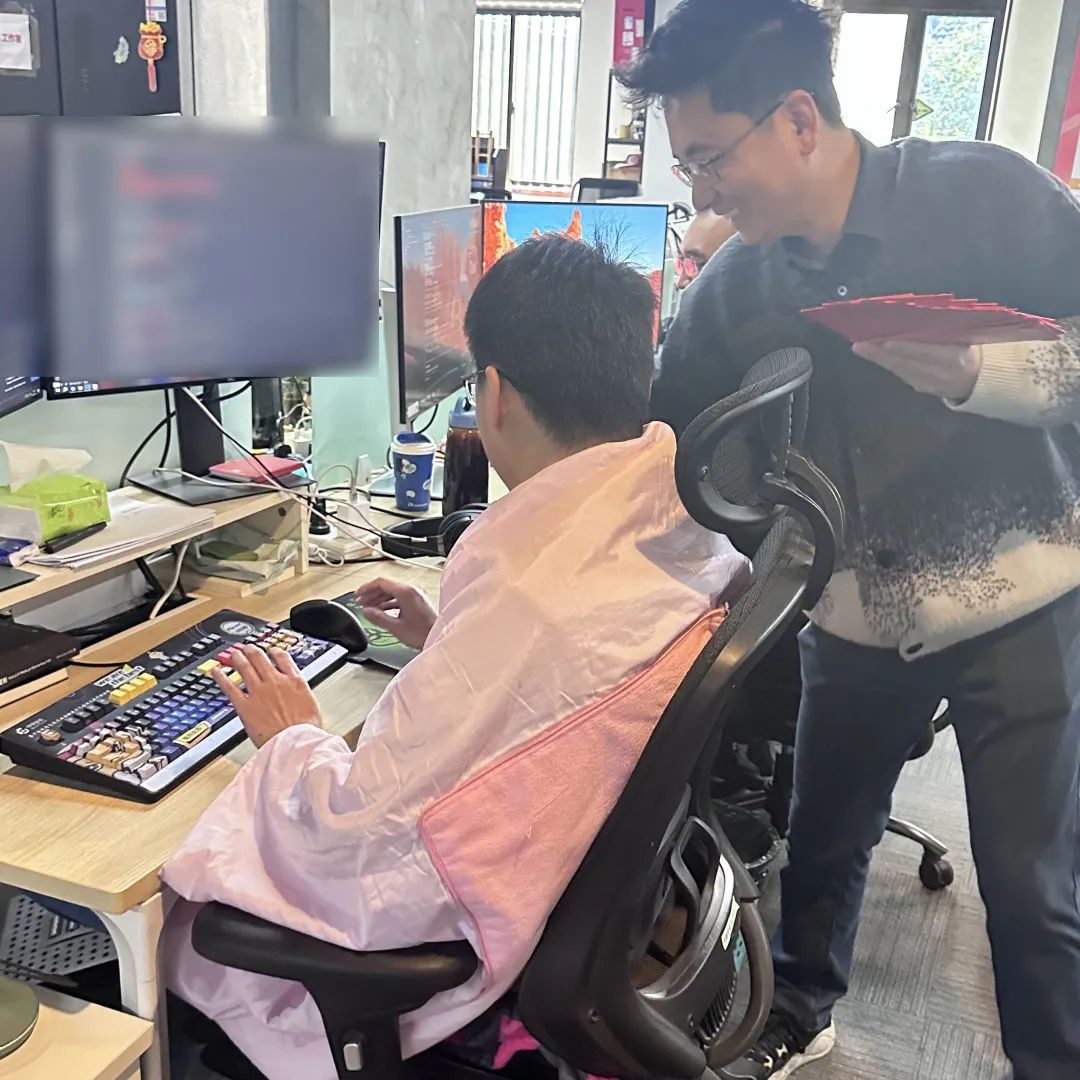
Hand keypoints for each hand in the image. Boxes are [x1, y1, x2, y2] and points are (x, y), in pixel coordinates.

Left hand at [212, 644, 322, 749]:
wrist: (294, 743)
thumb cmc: (305, 730)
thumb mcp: (312, 704)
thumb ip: (302, 694)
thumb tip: (301, 694)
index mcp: (294, 681)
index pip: (282, 657)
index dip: (275, 651)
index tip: (271, 651)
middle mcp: (275, 682)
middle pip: (260, 658)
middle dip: (253, 651)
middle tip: (248, 648)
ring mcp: (258, 692)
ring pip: (244, 667)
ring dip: (237, 658)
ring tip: (234, 654)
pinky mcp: (244, 706)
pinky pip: (229, 687)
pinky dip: (221, 678)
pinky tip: (216, 672)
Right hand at [354, 577, 436, 650]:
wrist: (440, 637)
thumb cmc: (423, 633)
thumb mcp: (396, 627)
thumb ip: (378, 618)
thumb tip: (366, 611)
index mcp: (406, 592)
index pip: (381, 582)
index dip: (366, 588)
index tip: (357, 594)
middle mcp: (411, 590)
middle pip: (386, 586)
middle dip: (371, 594)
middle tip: (360, 601)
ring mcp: (415, 596)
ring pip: (392, 592)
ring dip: (378, 599)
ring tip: (368, 607)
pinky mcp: (417, 602)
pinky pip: (399, 598)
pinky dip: (388, 603)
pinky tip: (381, 610)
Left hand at [852, 341, 982, 400]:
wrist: (979, 377)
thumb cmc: (970, 347)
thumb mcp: (963, 337)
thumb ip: (942, 330)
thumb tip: (914, 316)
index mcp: (956, 358)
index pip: (926, 353)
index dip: (904, 348)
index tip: (885, 342)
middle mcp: (940, 374)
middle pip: (905, 363)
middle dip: (881, 354)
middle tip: (860, 344)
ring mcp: (929, 384)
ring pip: (899, 370)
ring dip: (878, 358)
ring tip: (861, 346)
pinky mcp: (920, 387)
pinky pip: (901, 373)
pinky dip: (887, 362)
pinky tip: (873, 353)